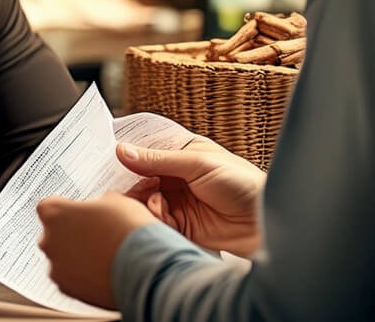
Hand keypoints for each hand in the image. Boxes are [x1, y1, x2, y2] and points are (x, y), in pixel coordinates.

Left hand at [36, 191, 157, 308]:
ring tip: (104, 256)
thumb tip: (102, 207)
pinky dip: (83, 276)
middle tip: (96, 235)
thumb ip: (98, 203)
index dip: (68, 210)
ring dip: (76, 257)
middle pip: (54, 234)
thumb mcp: (116, 201)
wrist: (144, 267)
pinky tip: (103, 271)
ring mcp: (56, 267)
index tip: (79, 213)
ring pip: (62, 258)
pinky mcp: (67, 289)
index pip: (49, 206)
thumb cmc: (129, 230)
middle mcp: (48, 240)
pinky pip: (71, 279)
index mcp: (54, 212)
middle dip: (71, 234)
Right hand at [118, 136, 264, 257]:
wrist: (264, 222)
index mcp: (183, 153)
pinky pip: (154, 220)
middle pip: (141, 177)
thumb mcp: (197, 164)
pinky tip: (162, 213)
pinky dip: (152, 217)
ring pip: (144, 199)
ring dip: (142, 200)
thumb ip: (157, 159)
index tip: (110, 154)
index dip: (129, 152)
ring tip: (154, 199)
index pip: (149, 149)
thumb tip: (121, 150)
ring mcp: (177, 201)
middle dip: (132, 180)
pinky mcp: (179, 225)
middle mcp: (177, 176)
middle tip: (131, 183)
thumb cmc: (241, 183)